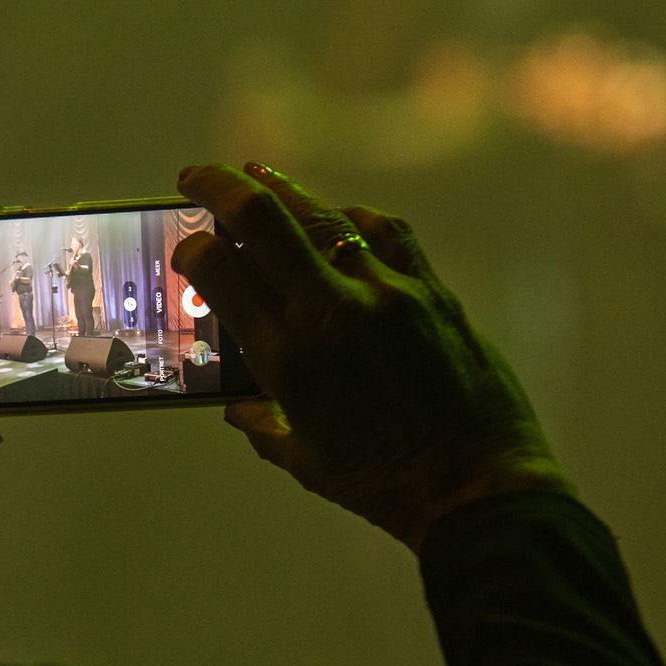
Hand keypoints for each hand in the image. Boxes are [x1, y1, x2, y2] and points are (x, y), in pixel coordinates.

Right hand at [172, 163, 573, 551]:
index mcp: (288, 361)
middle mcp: (332, 314)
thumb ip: (263, 426)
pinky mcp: (432, 292)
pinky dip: (352, 218)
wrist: (478, 488)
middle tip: (196, 177)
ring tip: (256, 178)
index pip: (220, 274)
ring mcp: (387, 294)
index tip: (187, 250)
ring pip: (323, 214)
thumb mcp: (305, 461)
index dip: (193, 251)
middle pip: (262, 220)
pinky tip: (339, 219)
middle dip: (218, 188)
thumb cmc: (386, 486)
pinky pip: (385, 232)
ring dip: (282, 190)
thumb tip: (239, 406)